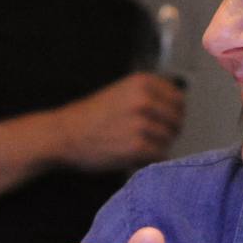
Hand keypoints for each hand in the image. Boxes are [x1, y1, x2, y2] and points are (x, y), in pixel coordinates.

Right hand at [50, 72, 184, 170]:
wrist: (63, 135)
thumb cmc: (90, 116)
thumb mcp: (120, 92)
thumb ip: (148, 95)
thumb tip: (178, 110)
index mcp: (142, 83)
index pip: (178, 99)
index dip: (172, 113)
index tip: (162, 121)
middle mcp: (144, 100)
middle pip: (177, 121)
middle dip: (167, 131)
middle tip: (149, 137)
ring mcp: (141, 124)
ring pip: (168, 140)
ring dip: (156, 146)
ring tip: (135, 145)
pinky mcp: (136, 147)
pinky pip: (159, 156)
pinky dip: (149, 159)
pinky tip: (133, 156)